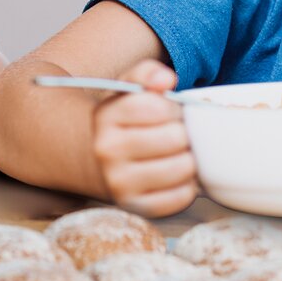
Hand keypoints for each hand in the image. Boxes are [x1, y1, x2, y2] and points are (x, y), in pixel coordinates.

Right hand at [91, 60, 197, 216]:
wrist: (92, 158)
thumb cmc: (121, 122)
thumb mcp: (126, 90)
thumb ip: (146, 73)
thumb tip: (166, 79)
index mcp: (106, 117)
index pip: (156, 106)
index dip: (173, 107)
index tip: (169, 112)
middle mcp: (108, 151)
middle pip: (174, 137)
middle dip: (183, 132)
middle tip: (176, 134)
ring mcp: (120, 183)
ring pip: (182, 168)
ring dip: (189, 159)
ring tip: (178, 154)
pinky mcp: (135, 207)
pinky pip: (181, 197)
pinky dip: (187, 185)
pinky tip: (176, 175)